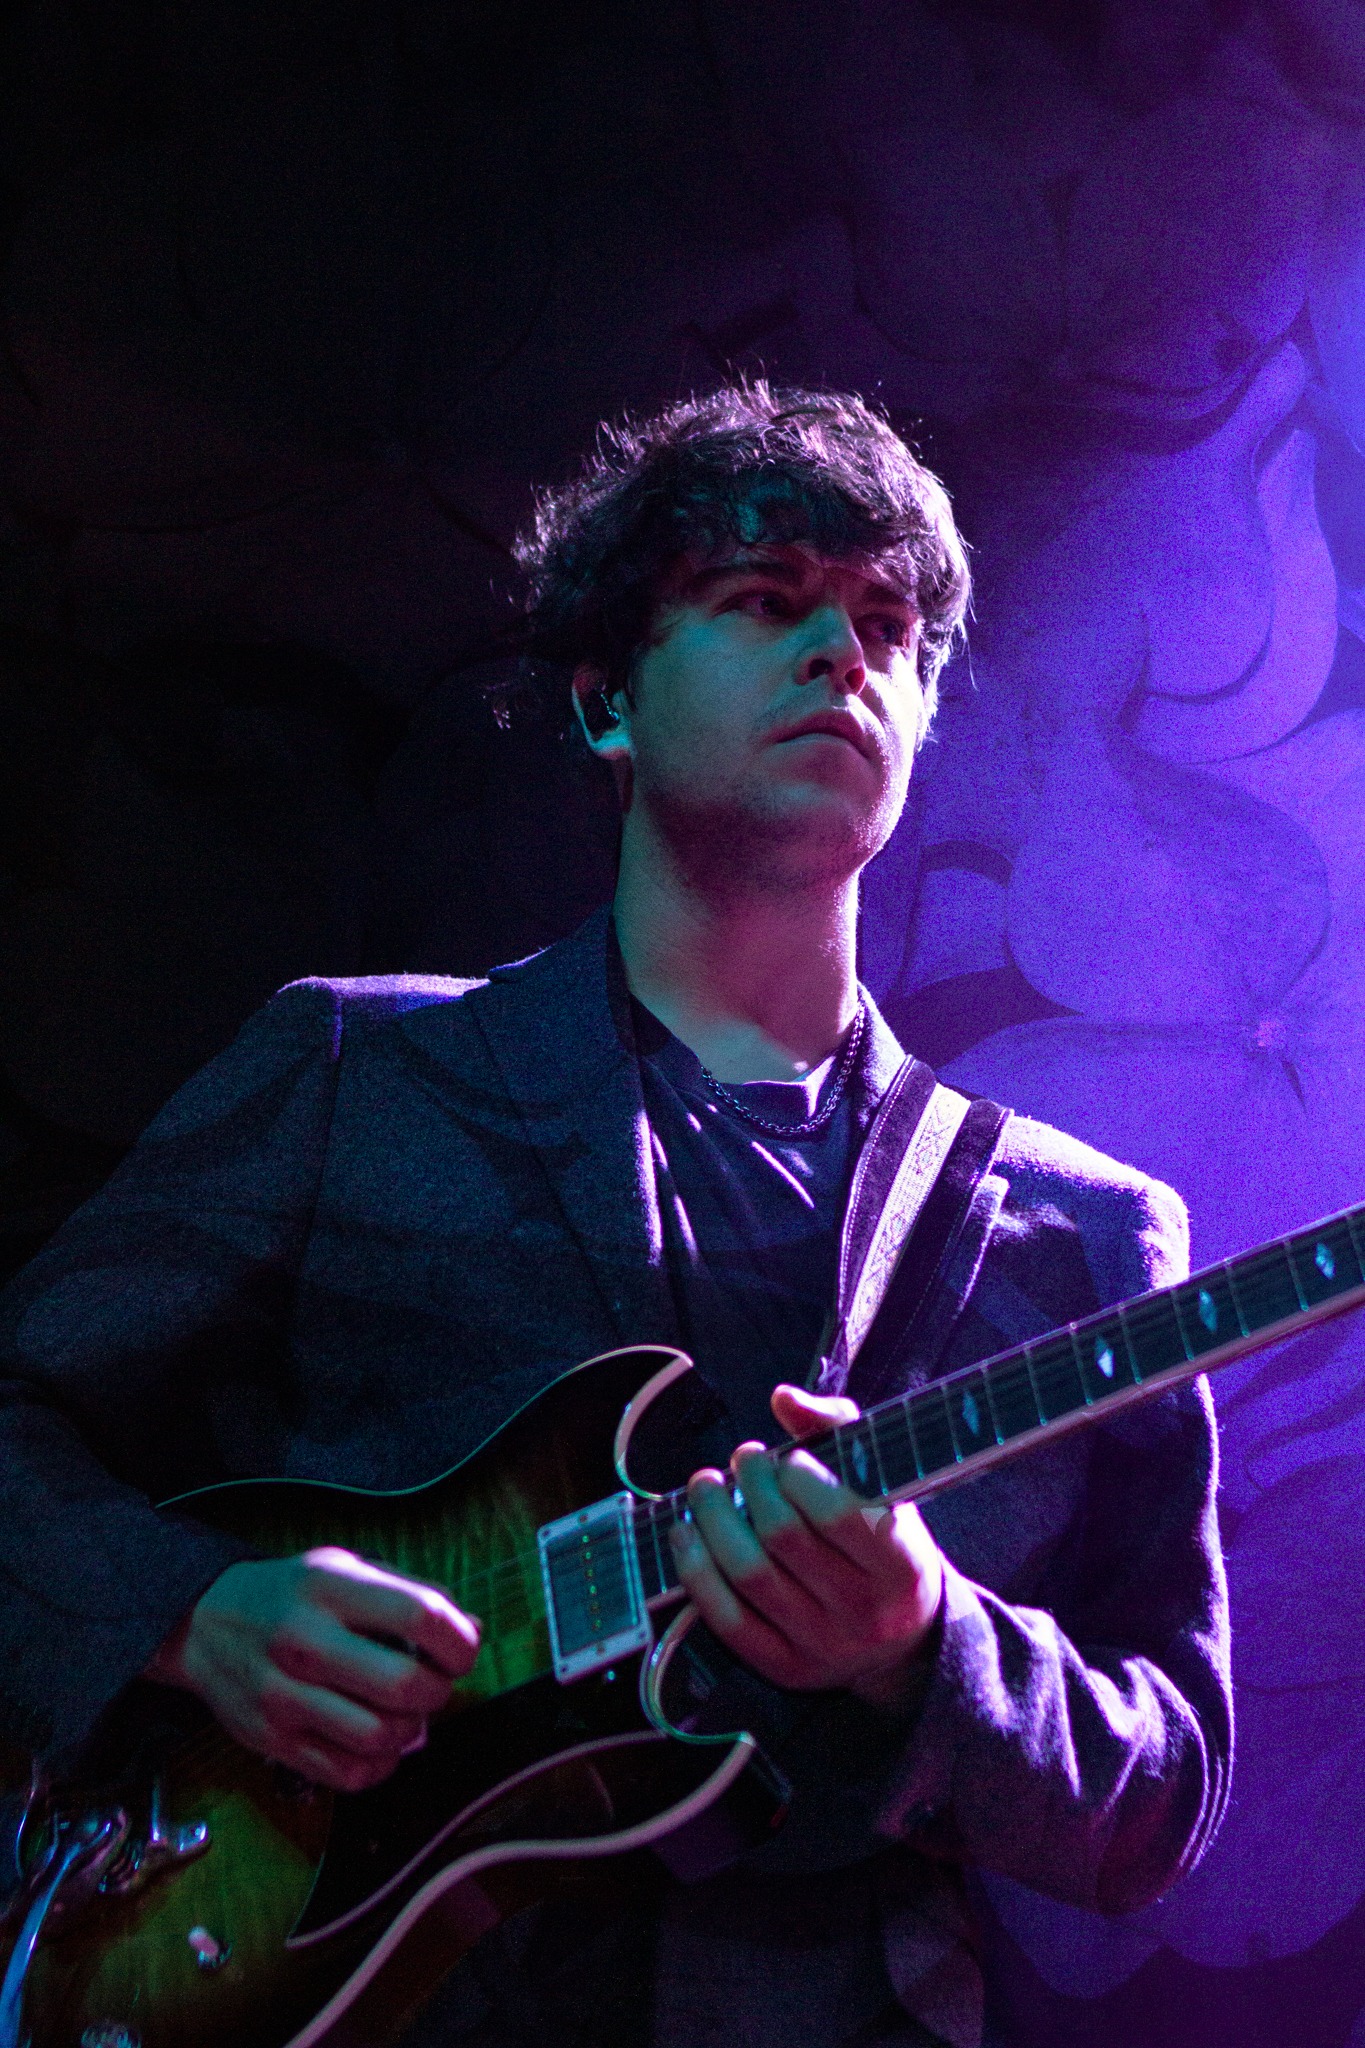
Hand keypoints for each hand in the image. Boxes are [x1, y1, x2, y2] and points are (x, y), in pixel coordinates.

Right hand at [147, 1548, 480, 1791]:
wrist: (205, 1623)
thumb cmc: (292, 1593)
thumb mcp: (345, 1569)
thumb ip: (410, 1593)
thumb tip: (473, 1629)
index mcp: (329, 1588)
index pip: (419, 1614)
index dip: (458, 1639)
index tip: (462, 1650)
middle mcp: (304, 1641)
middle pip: (403, 1684)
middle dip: (438, 1690)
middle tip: (433, 1683)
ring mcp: (284, 1697)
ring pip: (380, 1736)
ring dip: (411, 1730)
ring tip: (405, 1712)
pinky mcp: (273, 1742)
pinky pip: (349, 1773)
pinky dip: (381, 1765)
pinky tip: (379, 1741)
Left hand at [669, 1384, 943, 1707]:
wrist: (904, 1643)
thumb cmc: (886, 1543)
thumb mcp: (885, 1487)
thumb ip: (839, 1430)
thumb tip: (783, 1397)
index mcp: (902, 1564)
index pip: (843, 1514)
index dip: (801, 1476)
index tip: (787, 1458)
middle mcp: (865, 1611)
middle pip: (784, 1537)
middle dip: (751, 1484)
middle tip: (743, 1458)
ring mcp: (823, 1645)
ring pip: (749, 1574)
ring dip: (714, 1518)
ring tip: (707, 1486)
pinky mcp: (785, 1668)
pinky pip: (727, 1620)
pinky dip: (696, 1571)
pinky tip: (686, 1532)